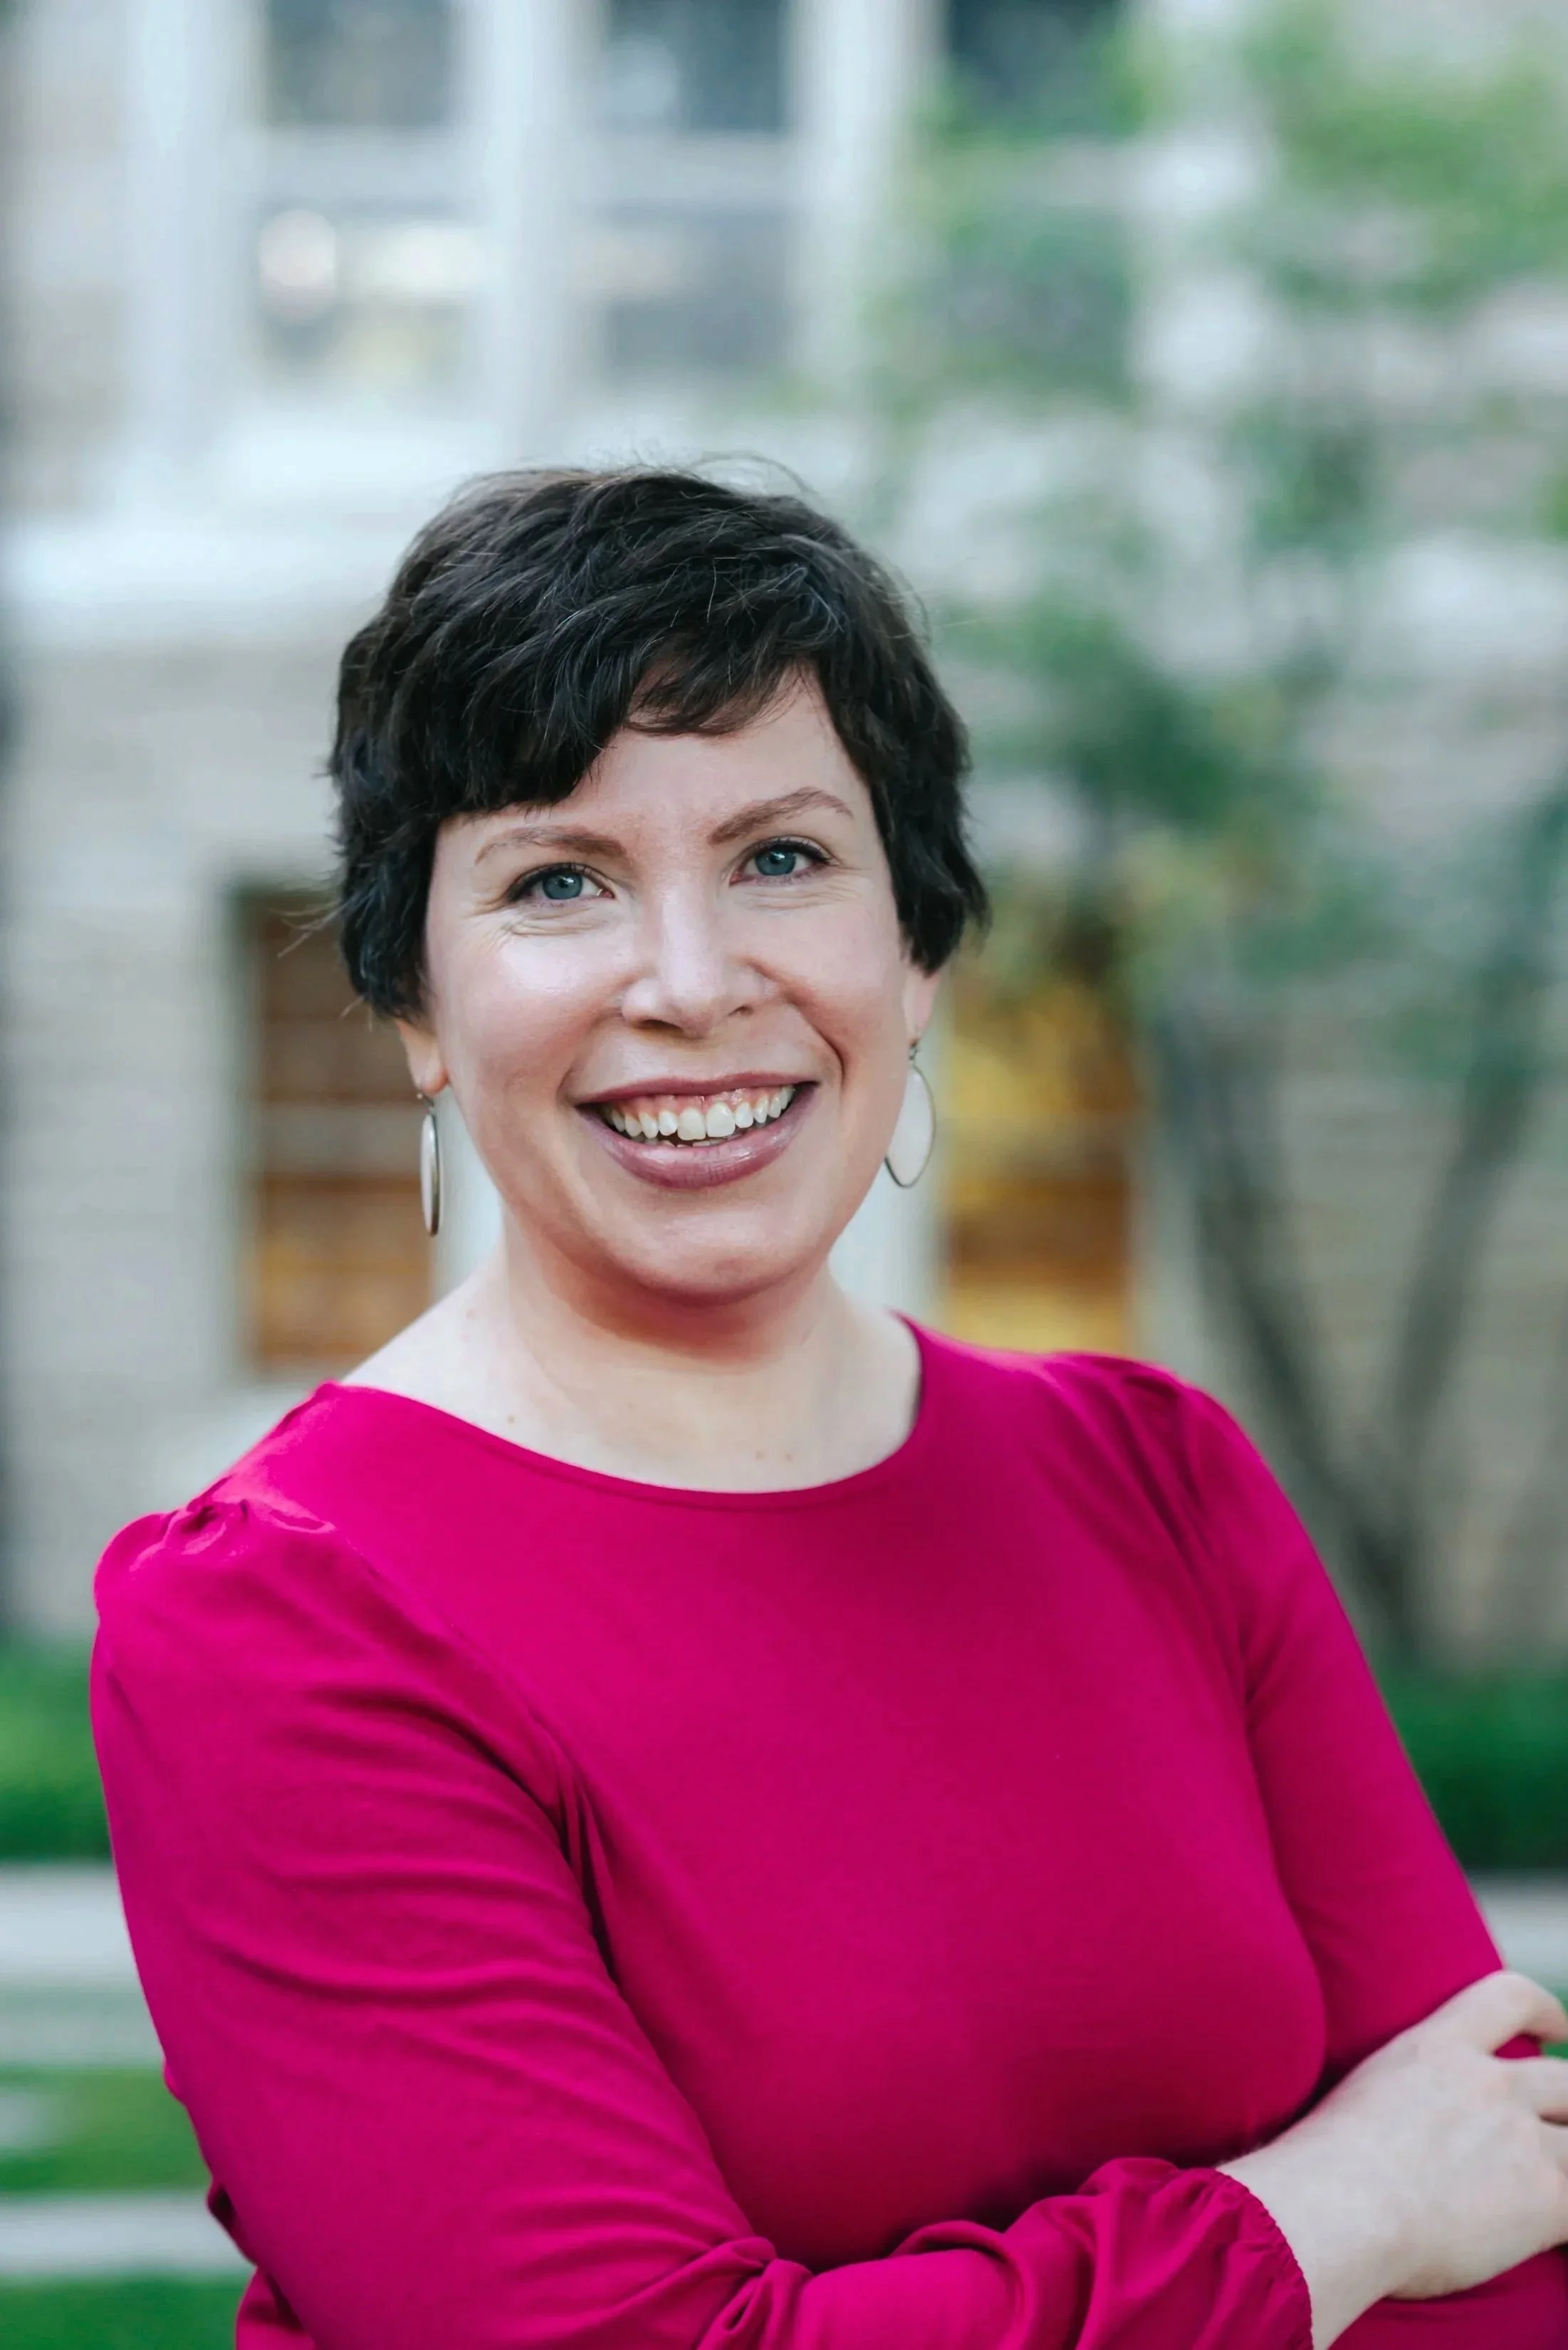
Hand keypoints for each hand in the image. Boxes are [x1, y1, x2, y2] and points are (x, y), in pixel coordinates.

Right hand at [1220, 1971, 1567, 2346]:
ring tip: (1556, 2186)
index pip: (1509, 1997)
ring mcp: (1520, 2138)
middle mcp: (1488, 2085)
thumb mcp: (1363, 2097)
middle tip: (1563, 2123)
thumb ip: (1402, 2097)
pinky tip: (1558, 2238)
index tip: (1557, 2030)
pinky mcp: (1544, 2197)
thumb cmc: (1322, 2171)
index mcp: (1436, 2048)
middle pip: (1566, 2080)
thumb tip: (1403, 2131)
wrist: (1337, 2211)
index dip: (1545, 2011)